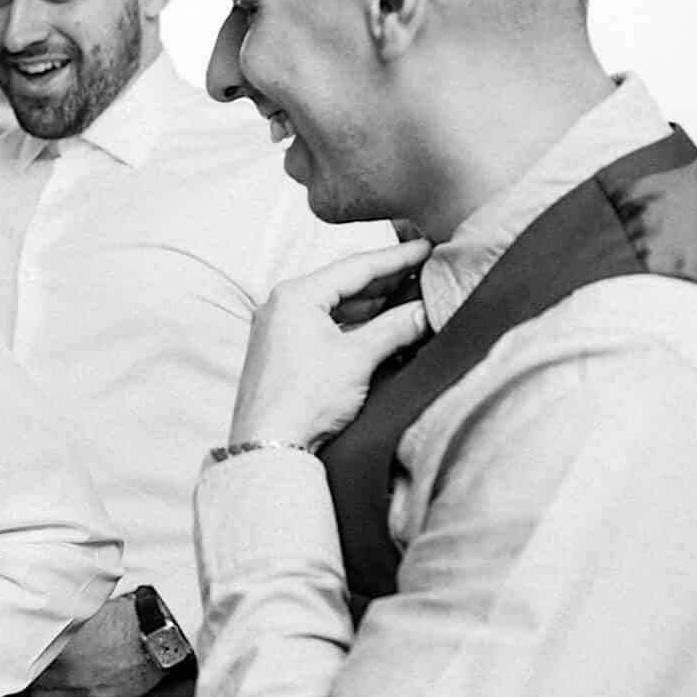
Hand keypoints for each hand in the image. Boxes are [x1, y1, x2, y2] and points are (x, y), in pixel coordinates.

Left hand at [27, 593, 165, 696]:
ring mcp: (88, 692)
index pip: (30, 658)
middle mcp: (71, 674)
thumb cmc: (127, 618)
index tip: (23, 650)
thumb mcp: (87, 612)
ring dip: (45, 691)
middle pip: (37, 681)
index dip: (26, 654)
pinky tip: (71, 695)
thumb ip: (63, 622)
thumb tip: (47, 620)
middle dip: (33, 673)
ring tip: (45, 682)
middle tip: (33, 666)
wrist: (159, 636)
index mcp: (64, 650)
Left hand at [229, 239, 433, 449]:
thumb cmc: (304, 399)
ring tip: (412, 300)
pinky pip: (326, 330)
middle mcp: (281, 306)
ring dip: (373, 307)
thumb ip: (397, 328)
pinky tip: (382, 330)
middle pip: (345, 286)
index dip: (397, 257)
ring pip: (336, 309)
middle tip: (426, 273)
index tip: (427, 249)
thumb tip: (427, 311)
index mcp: (294, 295)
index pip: (356, 266)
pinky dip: (356, 328)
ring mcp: (280, 331)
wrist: (269, 447)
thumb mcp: (358, 357)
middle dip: (388, 282)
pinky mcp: (284, 355)